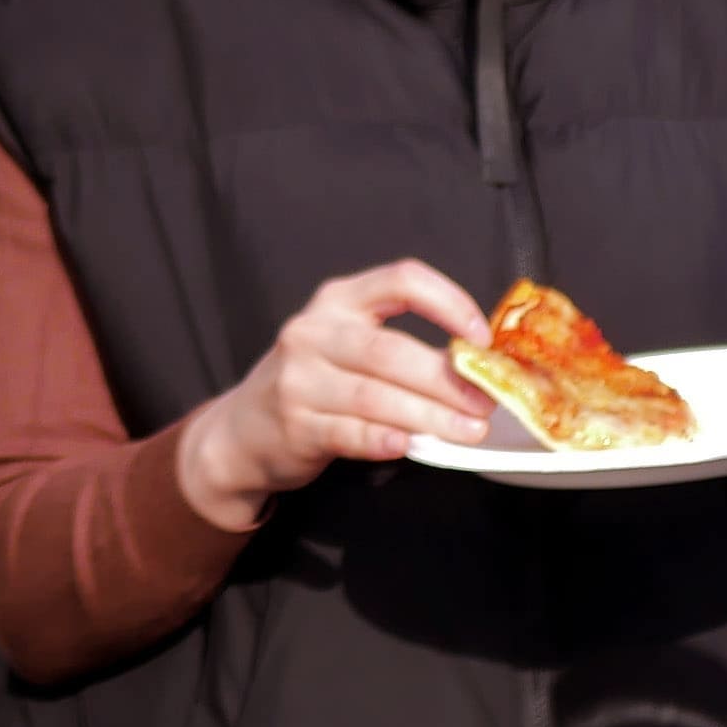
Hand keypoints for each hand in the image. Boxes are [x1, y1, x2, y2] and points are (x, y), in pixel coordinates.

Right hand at [176, 260, 498, 530]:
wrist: (241, 431)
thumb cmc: (313, 384)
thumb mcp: (345, 344)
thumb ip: (398, 346)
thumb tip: (474, 368)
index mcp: (338, 300)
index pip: (401, 280)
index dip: (448, 302)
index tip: (481, 338)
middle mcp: (314, 332)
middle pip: (391, 350)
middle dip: (446, 378)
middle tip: (485, 402)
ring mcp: (299, 380)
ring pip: (374, 395)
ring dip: (429, 416)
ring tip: (467, 431)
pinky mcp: (294, 426)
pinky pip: (348, 432)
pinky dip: (383, 440)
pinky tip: (411, 446)